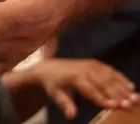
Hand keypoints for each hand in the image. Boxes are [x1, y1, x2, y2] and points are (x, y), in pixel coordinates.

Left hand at [5, 59, 138, 118]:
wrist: (48, 67)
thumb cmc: (53, 84)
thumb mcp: (55, 94)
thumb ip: (65, 104)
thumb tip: (71, 115)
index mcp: (75, 77)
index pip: (92, 90)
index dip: (103, 99)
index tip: (115, 107)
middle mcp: (85, 69)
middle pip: (104, 84)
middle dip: (118, 95)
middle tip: (131, 104)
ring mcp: (91, 65)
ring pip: (110, 77)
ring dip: (123, 87)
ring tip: (134, 98)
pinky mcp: (95, 63)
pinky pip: (110, 70)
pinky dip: (121, 78)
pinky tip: (131, 86)